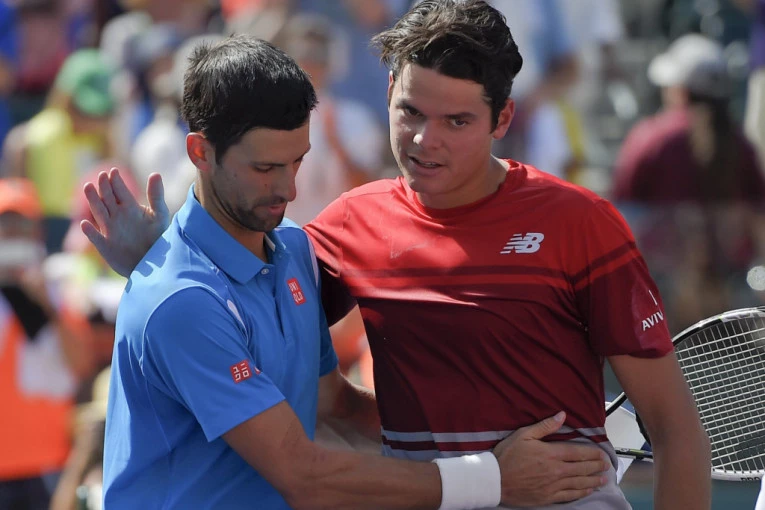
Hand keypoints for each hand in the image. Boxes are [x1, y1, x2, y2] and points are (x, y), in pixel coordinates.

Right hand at [81, 168, 168, 276]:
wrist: (153, 264)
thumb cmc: (158, 238)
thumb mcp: (160, 215)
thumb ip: (156, 195)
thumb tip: (155, 173)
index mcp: (130, 208)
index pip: (121, 191)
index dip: (117, 181)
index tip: (114, 171)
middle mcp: (117, 216)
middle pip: (107, 198)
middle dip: (104, 187)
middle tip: (102, 175)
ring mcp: (110, 231)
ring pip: (99, 212)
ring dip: (93, 201)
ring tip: (88, 187)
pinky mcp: (106, 246)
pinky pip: (96, 238)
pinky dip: (90, 232)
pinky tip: (84, 224)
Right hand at [493, 411, 609, 506]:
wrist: (495, 480)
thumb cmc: (507, 455)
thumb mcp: (523, 435)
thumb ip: (545, 426)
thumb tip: (562, 415)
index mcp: (551, 453)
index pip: (578, 452)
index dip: (592, 453)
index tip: (601, 453)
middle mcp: (556, 470)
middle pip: (582, 468)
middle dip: (596, 466)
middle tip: (606, 465)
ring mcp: (553, 485)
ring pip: (579, 483)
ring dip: (593, 480)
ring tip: (603, 479)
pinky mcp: (549, 497)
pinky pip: (570, 495)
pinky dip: (581, 492)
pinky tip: (588, 490)